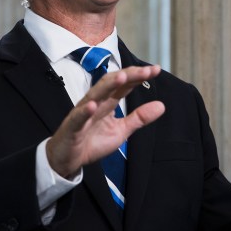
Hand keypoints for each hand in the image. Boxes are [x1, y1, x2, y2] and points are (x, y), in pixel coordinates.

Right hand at [46, 65, 164, 177]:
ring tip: (122, 77)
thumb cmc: (92, 142)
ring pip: (95, 95)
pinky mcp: (72, 127)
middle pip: (111, 84)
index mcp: (108, 103)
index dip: (139, 77)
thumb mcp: (121, 131)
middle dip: (128, 75)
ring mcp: (83, 113)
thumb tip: (161, 105)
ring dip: (108, 85)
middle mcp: (96, 103)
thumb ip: (139, 118)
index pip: (124, 85)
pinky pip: (78, 118)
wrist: (68, 159)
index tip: (155, 70)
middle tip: (146, 71)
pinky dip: (84, 111)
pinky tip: (92, 106)